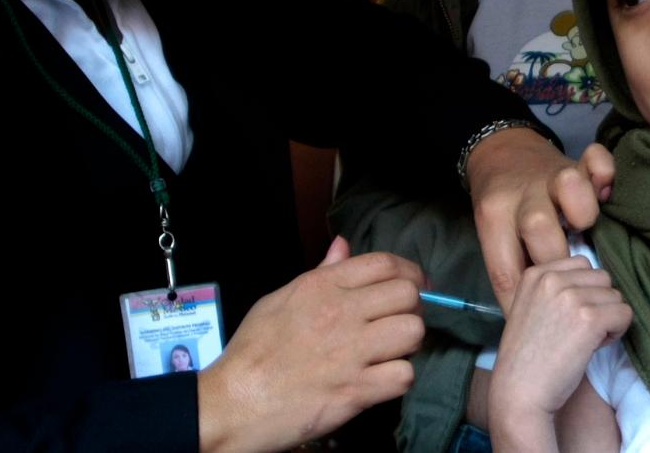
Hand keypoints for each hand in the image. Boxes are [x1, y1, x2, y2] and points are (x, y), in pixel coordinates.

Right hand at [197, 237, 424, 452]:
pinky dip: (399, 379)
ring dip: (409, 344)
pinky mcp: (356, 390)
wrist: (234, 402)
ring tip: (393, 351)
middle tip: (400, 321)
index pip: (384, 263)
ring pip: (413, 332)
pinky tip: (383, 380)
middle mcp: (341, 313)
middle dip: (412, 307)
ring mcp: (350, 352)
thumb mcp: (279, 299)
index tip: (415, 284)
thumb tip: (343, 246)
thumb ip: (319, 272)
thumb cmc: (253, 351)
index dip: (409, 271)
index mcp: (322, 287)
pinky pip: (403, 376)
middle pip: (407, 295)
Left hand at [465, 131, 615, 310]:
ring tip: (583, 226)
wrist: (502, 153)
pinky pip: (596, 159)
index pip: (505, 268)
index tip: (536, 319)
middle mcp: (523, 195)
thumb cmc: (503, 209)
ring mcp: (551, 174)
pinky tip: (605, 193)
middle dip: (555, 259)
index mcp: (494, 217)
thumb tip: (530, 321)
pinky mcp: (577, 161)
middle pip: (537, 225)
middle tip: (565, 275)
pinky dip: (604, 174)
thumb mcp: (492, 236)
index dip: (522, 302)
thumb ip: (510, 270)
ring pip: (567, 185)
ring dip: (581, 211)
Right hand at [488, 256, 630, 450]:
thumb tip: (597, 280)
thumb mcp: (531, 308)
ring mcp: (571, 297)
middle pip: (602, 278)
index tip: (568, 317)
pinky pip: (625, 314)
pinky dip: (617, 333)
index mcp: (535, 273)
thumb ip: (555, 289)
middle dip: (599, 303)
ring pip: (616, 296)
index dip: (584, 291)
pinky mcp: (589, 319)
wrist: (519, 393)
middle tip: (580, 331)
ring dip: (608, 319)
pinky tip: (594, 348)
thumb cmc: (528, 359)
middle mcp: (552, 278)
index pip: (582, 263)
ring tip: (584, 341)